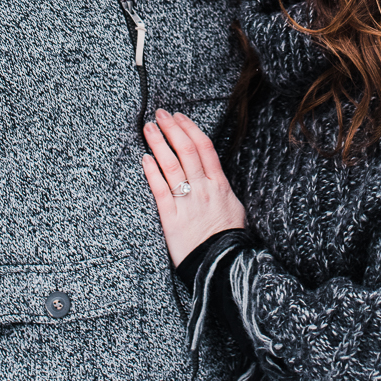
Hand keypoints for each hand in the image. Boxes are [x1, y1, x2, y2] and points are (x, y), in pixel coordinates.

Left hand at [142, 109, 245, 267]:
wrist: (223, 266)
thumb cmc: (229, 239)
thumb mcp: (234, 207)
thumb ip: (222, 189)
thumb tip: (213, 176)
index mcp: (220, 185)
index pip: (204, 148)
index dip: (190, 128)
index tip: (179, 117)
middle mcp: (204, 189)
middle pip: (186, 150)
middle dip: (172, 128)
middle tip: (159, 114)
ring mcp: (188, 202)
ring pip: (172, 165)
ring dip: (159, 143)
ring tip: (148, 128)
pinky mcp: (172, 218)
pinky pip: (161, 190)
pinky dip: (152, 172)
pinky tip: (145, 158)